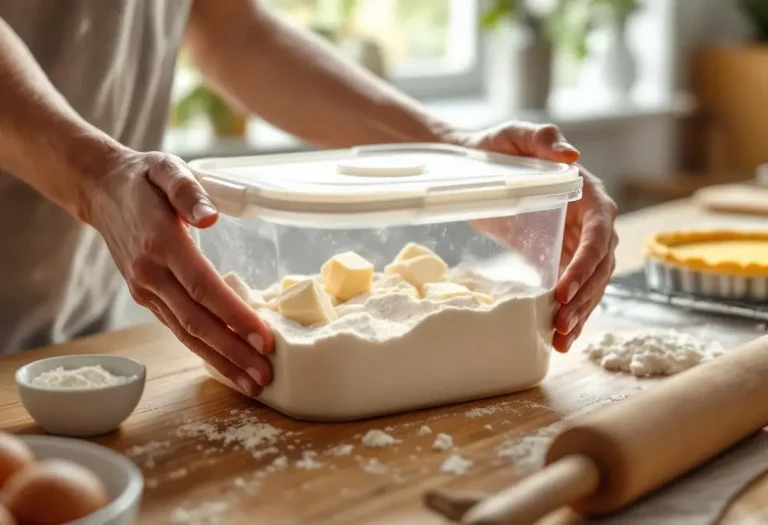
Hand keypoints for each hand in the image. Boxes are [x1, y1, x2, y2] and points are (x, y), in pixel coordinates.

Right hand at [84, 150, 273, 395]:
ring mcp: (146, 290)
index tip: (264, 337)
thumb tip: (210, 217)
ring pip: (186, 333)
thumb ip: (189, 190)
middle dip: (233, 351)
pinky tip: (227, 365)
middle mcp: (150, 274)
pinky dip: (204, 351)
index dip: (234, 315)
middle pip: (196, 321)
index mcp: (161, 243)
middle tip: (265, 374)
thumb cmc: (143, 179)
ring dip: (220, 360)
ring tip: (252, 382)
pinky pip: (178, 329)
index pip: (203, 287)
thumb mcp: (166, 168)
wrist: (101, 191)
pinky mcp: (148, 298)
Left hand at [448, 122, 617, 351]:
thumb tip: (572, 155)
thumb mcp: (516, 135)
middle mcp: (587, 222)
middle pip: (598, 267)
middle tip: (562, 323)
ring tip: (561, 339)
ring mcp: (574, 243)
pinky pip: (569, 288)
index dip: (586, 264)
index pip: (598, 234)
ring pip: (589, 284)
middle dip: (583, 297)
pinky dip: (567, 312)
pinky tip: (558, 338)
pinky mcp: (556, 257)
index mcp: (588, 196)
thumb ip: (543, 139)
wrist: (474, 163)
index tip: (564, 288)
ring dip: (579, 312)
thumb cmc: (496, 147)